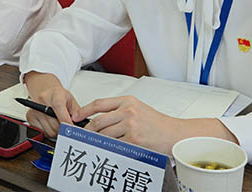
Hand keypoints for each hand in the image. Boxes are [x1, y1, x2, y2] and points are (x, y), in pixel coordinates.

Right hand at [24, 72, 80, 136]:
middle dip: (64, 130)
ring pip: (49, 131)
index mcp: (56, 96)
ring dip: (56, 132)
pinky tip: (50, 123)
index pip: (62, 116)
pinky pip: (42, 132)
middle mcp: (43, 102)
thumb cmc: (58, 95)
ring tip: (58, 124)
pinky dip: (48, 131)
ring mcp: (35, 109)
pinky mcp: (29, 116)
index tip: (74, 131)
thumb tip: (81, 125)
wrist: (45, 89)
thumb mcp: (71, 100)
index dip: (69, 126)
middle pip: (56, 126)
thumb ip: (77, 112)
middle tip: (67, 128)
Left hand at [74, 96, 237, 154]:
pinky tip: (107, 150)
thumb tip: (100, 119)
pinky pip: (115, 145)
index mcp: (128, 101)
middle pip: (98, 120)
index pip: (99, 103)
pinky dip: (108, 149)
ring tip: (93, 145)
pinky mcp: (134, 139)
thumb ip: (120, 111)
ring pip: (104, 134)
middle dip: (87, 129)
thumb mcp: (139, 109)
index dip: (84, 110)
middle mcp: (128, 111)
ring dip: (97, 141)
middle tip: (82, 135)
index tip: (76, 116)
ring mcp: (131, 125)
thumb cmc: (158, 124)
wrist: (176, 134)